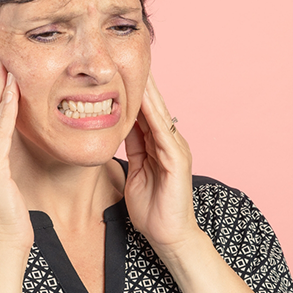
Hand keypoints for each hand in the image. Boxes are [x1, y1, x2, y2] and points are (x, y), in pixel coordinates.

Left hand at [124, 73, 198, 256]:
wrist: (169, 237)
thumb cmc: (152, 209)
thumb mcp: (135, 171)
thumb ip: (132, 149)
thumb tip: (117, 128)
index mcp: (158, 145)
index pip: (143, 110)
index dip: (130, 90)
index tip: (116, 69)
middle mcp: (169, 142)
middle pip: (152, 105)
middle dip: (140, 82)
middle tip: (125, 55)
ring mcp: (175, 150)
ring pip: (158, 113)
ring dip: (146, 91)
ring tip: (135, 67)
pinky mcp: (176, 161)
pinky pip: (162, 133)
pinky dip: (152, 115)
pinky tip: (143, 101)